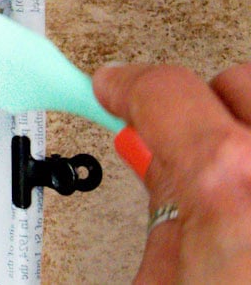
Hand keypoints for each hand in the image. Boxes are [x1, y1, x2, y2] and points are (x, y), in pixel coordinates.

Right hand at [94, 63, 250, 283]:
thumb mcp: (163, 284)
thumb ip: (163, 216)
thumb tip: (162, 177)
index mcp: (224, 181)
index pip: (165, 90)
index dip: (125, 85)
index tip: (111, 87)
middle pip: (237, 85)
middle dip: (202, 107)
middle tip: (174, 140)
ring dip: (243, 135)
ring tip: (225, 172)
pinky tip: (248, 194)